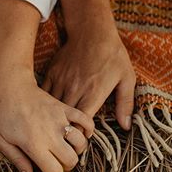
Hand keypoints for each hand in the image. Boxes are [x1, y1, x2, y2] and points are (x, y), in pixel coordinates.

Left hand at [0, 67, 94, 171]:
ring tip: (66, 147)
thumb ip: (17, 160)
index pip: (55, 171)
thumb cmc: (2, 113)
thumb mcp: (2, 140)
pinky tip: (82, 133)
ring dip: (76, 149)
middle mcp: (51, 133)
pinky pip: (86, 120)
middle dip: (65, 165)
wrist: (11, 85)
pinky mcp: (64, 107)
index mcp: (35, 144)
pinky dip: (88, 129)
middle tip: (55, 160)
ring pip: (81, 143)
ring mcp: (60, 119)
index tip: (46, 170)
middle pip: (71, 160)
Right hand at [42, 16, 135, 130]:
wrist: (92, 31)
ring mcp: (62, 80)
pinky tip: (47, 111)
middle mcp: (76, 88)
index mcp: (94, 92)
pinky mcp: (53, 73)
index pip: (82, 123)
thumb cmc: (113, 55)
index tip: (83, 139)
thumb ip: (125, 103)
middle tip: (67, 141)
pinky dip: (45, 104)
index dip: (81, 135)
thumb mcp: (127, 77)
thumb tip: (126, 125)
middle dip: (66, 132)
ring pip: (53, 107)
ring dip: (54, 119)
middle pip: (65, 118)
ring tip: (54, 130)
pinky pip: (45, 93)